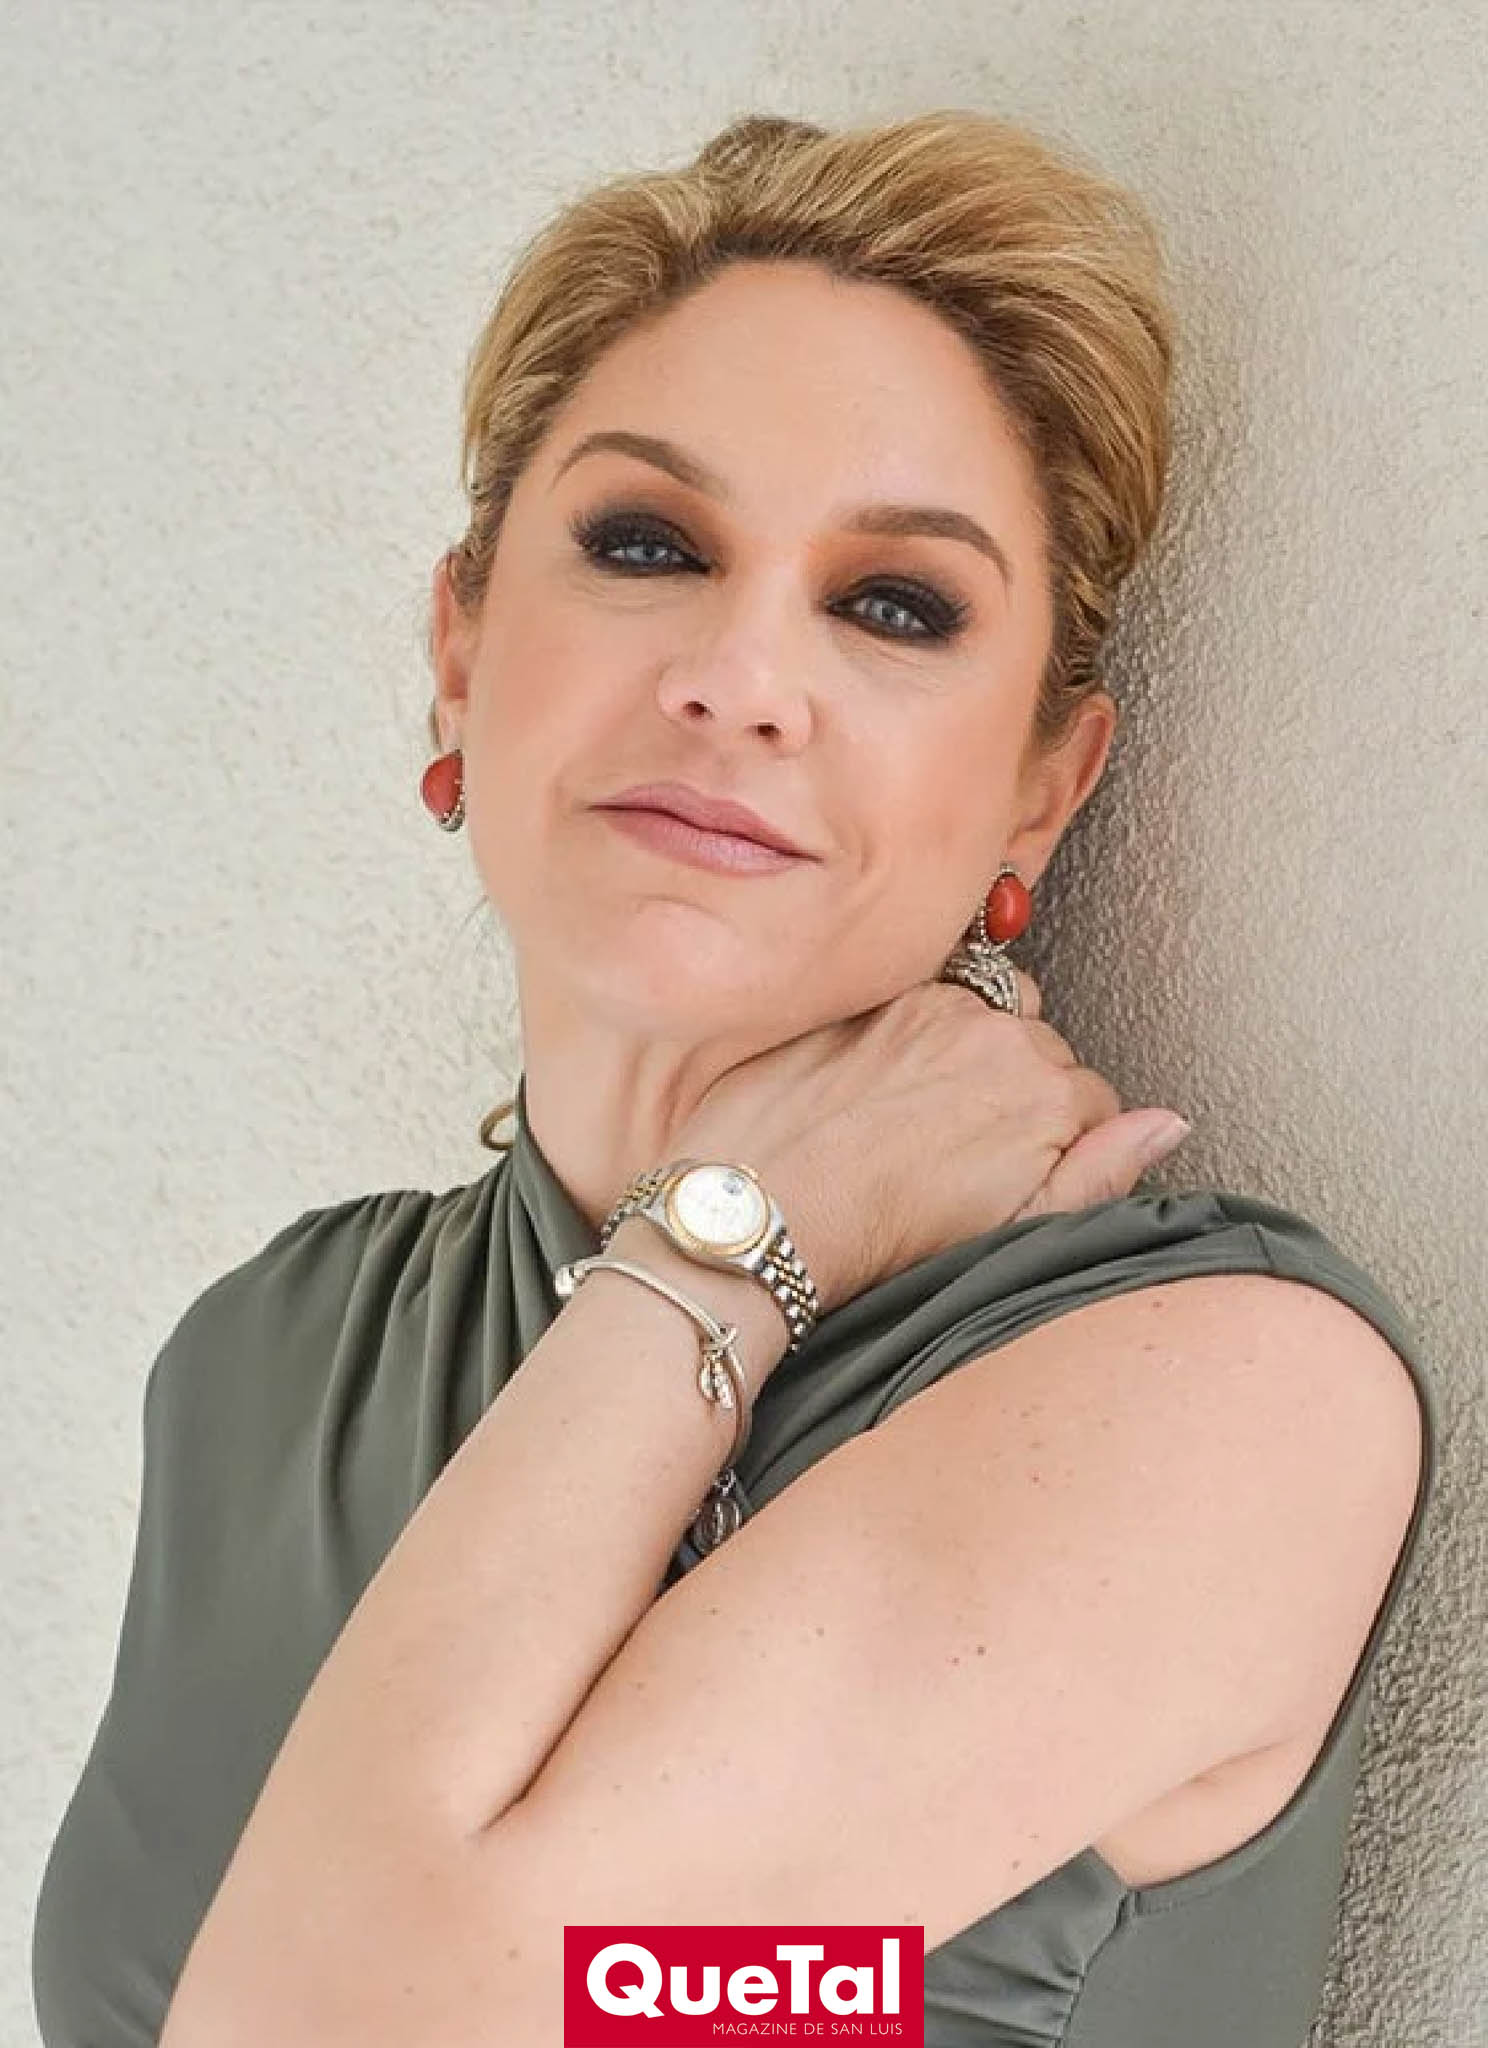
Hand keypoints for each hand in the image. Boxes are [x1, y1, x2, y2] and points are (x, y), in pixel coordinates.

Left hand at [672, 973, 1189, 1316]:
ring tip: (921, 1109)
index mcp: (1048, 1093)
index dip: (1058, 1141)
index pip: (1094, 1100)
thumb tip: (1166, 1125)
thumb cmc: (874, 1238)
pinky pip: (919, 992)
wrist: (761, 1214)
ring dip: (970, 1046)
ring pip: (985, 1011)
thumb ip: (1100, 1171)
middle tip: (959, 1148)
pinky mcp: (870, 993)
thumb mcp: (1013, 1230)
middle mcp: (998, 1031)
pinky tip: (882, 1075)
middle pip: (1040, 1050)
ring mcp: (930, 1003)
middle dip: (1015, 1090)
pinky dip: (914, 1023)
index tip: (1014, 1171)